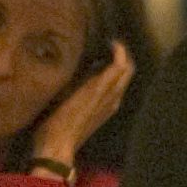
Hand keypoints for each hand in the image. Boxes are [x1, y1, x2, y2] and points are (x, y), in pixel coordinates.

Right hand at [31, 43, 134, 170]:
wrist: (59, 146)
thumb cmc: (61, 117)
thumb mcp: (75, 92)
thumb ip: (94, 76)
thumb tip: (106, 60)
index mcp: (106, 90)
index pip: (123, 65)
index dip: (120, 50)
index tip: (110, 40)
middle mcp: (113, 97)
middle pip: (127, 72)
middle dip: (123, 56)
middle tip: (109, 46)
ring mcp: (110, 107)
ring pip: (122, 81)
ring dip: (118, 67)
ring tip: (102, 57)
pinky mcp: (103, 114)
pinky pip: (115, 90)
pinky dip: (112, 78)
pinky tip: (96, 76)